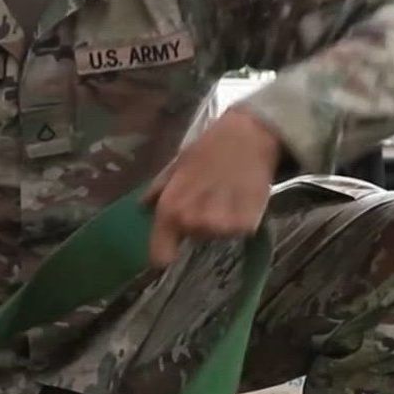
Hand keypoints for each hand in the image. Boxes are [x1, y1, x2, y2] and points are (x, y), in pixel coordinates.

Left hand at [143, 107, 284, 267]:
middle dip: (196, 225)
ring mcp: (222, 227)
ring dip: (218, 222)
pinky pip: (236, 231)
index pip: (160, 257)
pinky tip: (241, 199)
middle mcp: (195, 223)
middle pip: (192, 241)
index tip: (172, 248)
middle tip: (207, 199)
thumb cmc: (209, 148)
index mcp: (171, 211)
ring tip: (225, 196)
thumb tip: (143, 207)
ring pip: (215, 235)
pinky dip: (238, 220)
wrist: (250, 137)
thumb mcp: (177, 166)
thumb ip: (159, 191)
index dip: (165, 254)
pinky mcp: (247, 226)